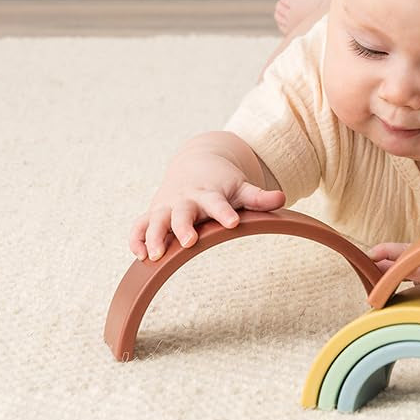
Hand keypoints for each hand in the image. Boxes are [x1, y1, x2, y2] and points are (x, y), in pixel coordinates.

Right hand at [130, 150, 284, 261]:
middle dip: (183, 227)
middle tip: (189, 242)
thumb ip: (259, 197)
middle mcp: (186, 200)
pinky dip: (136, 239)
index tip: (232, 223)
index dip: (224, 213)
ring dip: (153, 236)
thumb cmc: (223, 183)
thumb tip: (282, 197)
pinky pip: (140, 225)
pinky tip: (139, 256)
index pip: (217, 203)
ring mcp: (167, 206)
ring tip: (154, 255)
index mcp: (210, 194)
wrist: (196, 163)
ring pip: (156, 220)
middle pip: (181, 213)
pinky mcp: (154, 213)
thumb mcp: (241, 188)